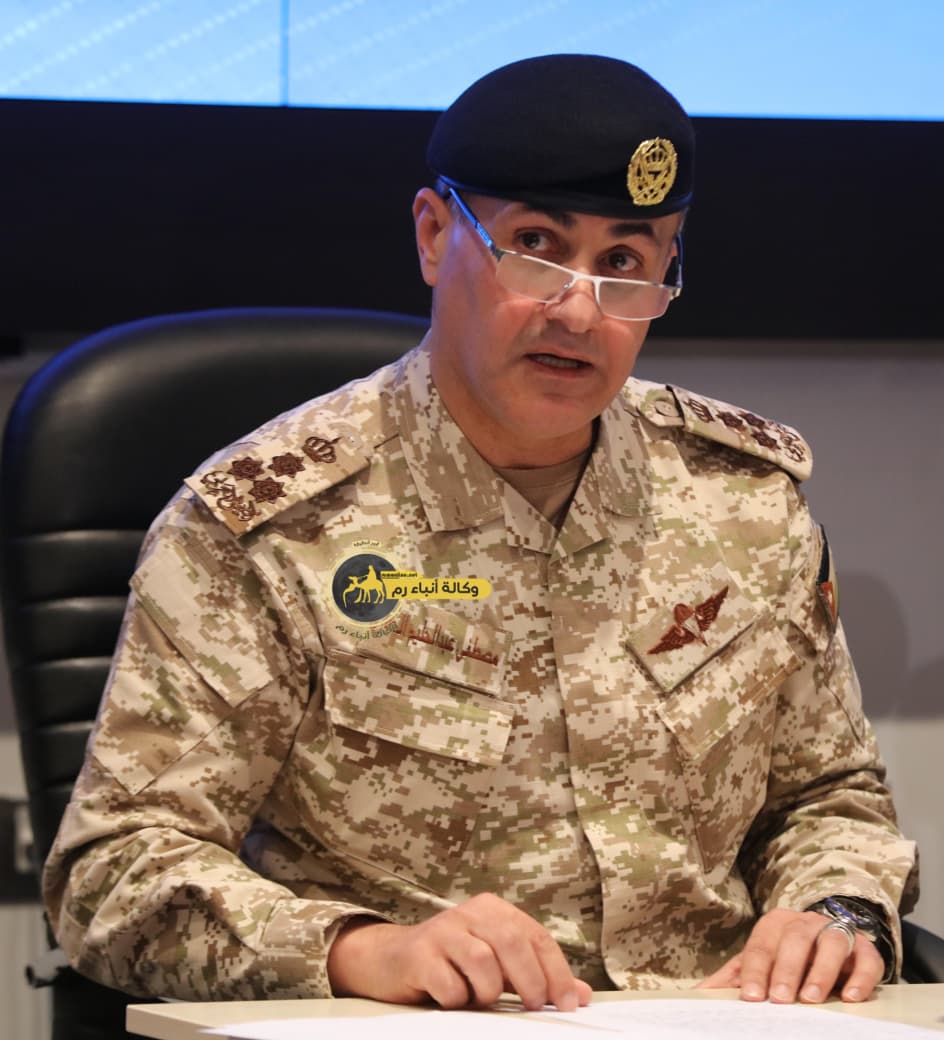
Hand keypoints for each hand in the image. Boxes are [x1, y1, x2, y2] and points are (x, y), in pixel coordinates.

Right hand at [327, 892, 592, 1010]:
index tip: (569, 1004)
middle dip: (530, 981)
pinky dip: (457, 999)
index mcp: (493, 909)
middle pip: (512, 942)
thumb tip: (582, 996)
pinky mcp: (418, 954)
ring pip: (482, 962)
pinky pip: (450, 984)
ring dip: (487, 992)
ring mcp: (442, 931)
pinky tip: (452, 998)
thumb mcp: (497, 965)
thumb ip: (536, 975)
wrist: (391, 960)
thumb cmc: (452, 963)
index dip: (557, 972)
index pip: (536, 937)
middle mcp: (469, 912)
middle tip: (533, 1007)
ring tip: (478, 999)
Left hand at [696, 907, 884, 1003]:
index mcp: (775, 923)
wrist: (830, 939)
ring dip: (821, 971)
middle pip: (795, 939)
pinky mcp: (866, 950)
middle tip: (780, 999)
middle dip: (786, 969)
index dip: (755, 970)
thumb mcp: (761, 961)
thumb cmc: (788, 956)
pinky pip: (867, 959)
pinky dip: (861, 978)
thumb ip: (734, 977)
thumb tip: (699, 995)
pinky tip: (851, 997)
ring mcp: (838, 933)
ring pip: (831, 944)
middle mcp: (806, 922)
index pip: (762, 944)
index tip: (751, 997)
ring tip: (811, 999)